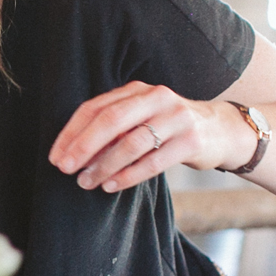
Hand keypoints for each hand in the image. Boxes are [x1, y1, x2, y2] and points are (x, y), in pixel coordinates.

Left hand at [49, 82, 218, 193]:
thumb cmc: (168, 127)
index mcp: (136, 90)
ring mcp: (176, 117)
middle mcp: (156, 98)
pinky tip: (112, 186)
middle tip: (65, 168)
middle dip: (83, 146)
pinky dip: (129, 175)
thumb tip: (72, 152)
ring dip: (105, 165)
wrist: (219, 131)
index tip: (56, 156)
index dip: (72, 133)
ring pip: (132, 143)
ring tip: (87, 182)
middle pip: (111, 121)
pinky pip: (154, 161)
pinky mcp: (191, 140)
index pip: (96, 108)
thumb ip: (113, 128)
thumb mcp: (141, 118)